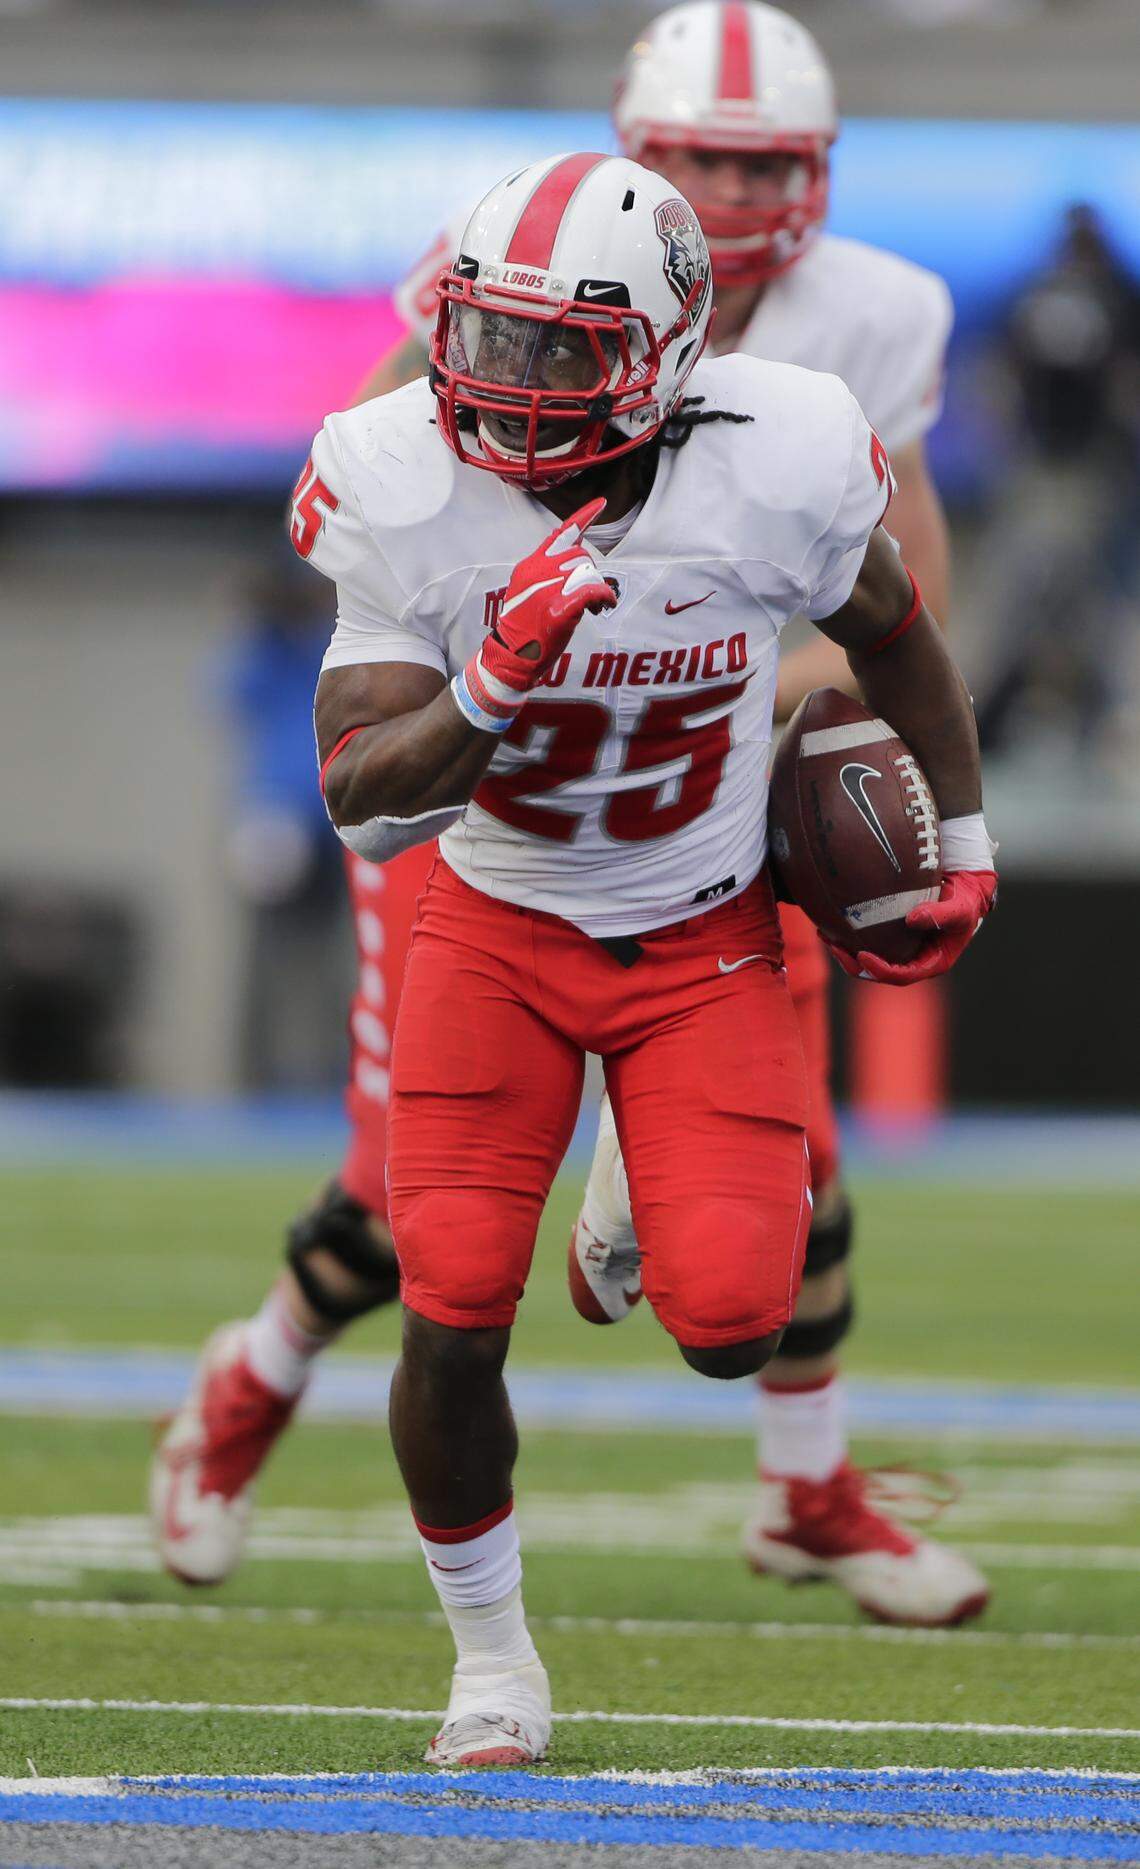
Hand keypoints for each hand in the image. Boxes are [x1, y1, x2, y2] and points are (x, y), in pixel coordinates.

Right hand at [452, 500, 615, 732]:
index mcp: (530, 565)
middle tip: (590, 596)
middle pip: (581, 556)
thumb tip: (575, 565)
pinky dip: (604, 597)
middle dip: (590, 573)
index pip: (560, 535)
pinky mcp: (558, 609)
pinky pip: (592, 592)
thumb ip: (547, 574)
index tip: (601, 504)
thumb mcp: (528, 592)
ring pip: (588, 573)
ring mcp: (547, 590)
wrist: (510, 658)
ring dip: (597, 589)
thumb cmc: (523, 629)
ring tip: (594, 607)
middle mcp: (538, 571)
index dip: (583, 517)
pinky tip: (604, 605)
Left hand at [828, 869, 996, 984]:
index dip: (879, 970)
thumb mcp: (960, 909)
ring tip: (824, 935)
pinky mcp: (891, 938)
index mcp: (930, 963)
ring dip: (844, 951)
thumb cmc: (965, 902)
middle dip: (852, 964)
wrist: (963, 891)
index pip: (901, 976)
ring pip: (867, 959)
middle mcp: (912, 962)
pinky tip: (831, 921)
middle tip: (834, 946)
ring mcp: (900, 951)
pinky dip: (849, 934)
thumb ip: (941, 915)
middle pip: (877, 972)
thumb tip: (912, 919)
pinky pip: (866, 940)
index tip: (861, 955)